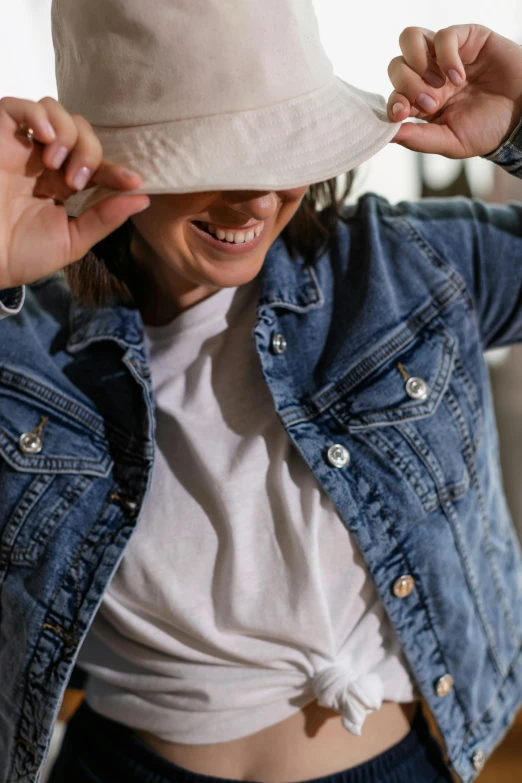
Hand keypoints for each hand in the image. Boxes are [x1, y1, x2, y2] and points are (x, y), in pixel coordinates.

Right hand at [0, 96, 150, 288]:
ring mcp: (20, 147)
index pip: (97, 164)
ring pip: (54, 111)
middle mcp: (43, 161)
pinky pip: (16, 106)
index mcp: (62, 185)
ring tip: (54, 165)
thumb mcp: (71, 241)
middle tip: (76, 181)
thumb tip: (143, 199)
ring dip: (66, 134)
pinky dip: (37, 114)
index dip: (116, 169)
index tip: (131, 181)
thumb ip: (104, 219)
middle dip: (89, 151)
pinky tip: (45, 136)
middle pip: (80, 130)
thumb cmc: (22, 254)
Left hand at [386, 24, 521, 157]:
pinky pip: (443, 35)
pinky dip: (447, 56)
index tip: (401, 113)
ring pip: (410, 39)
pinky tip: (460, 76)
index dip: (392, 102)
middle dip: (408, 85)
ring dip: (417, 62)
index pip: (393, 94)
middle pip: (397, 66)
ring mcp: (444, 55)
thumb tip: (389, 135)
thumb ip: (419, 139)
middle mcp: (428, 75)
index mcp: (420, 102)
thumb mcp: (450, 142)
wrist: (521, 118)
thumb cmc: (486, 130)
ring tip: (439, 84)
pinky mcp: (466, 38)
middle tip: (431, 103)